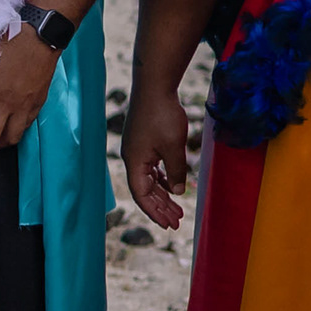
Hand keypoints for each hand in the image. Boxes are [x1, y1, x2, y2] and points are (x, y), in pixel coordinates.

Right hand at [125, 86, 195, 230]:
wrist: (154, 86)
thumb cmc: (162, 116)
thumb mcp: (173, 148)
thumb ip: (176, 172)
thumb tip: (178, 192)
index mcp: (135, 162)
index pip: (142, 195)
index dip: (155, 212)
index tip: (169, 224)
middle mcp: (132, 158)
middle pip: (145, 190)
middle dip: (161, 207)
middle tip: (177, 221)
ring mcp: (138, 149)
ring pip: (149, 179)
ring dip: (163, 194)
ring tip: (178, 207)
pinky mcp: (144, 140)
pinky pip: (152, 167)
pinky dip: (163, 179)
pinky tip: (173, 185)